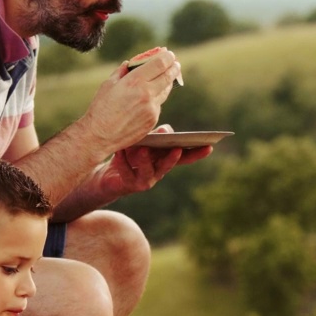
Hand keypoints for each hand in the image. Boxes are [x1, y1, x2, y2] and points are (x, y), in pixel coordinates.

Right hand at [78, 50, 182, 151]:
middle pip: (168, 76)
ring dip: (167, 82)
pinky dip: (157, 98)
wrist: (100, 135)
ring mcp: (152, 108)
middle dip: (174, 67)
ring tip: (167, 76)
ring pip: (166, 90)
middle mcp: (147, 93)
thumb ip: (123, 71)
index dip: (168, 57)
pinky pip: (159, 104)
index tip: (170, 54)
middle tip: (175, 63)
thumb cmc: (101, 108)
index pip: (160, 64)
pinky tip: (152, 95)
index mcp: (135, 81)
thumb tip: (131, 63)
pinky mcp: (153, 120)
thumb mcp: (109, 84)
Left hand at [96, 125, 212, 196]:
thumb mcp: (142, 142)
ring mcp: (145, 180)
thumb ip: (155, 136)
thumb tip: (165, 130)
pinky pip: (126, 172)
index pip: (184, 156)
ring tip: (143, 151)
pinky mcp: (129, 185)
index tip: (209, 145)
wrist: (106, 177)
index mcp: (164, 159)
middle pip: (169, 164)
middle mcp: (158, 171)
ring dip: (146, 160)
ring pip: (149, 171)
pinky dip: (122, 161)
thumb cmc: (127, 154)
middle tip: (177, 148)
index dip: (197, 152)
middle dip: (174, 157)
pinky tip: (119, 152)